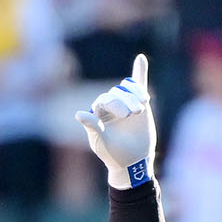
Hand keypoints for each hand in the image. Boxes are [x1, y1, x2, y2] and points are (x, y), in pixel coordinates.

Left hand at [75, 54, 156, 190]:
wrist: (133, 162)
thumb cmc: (113, 154)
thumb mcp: (101, 142)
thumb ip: (92, 126)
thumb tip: (78, 114)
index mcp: (97, 113)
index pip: (105, 99)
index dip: (115, 104)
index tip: (126, 116)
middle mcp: (110, 106)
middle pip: (118, 93)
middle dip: (127, 101)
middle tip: (135, 114)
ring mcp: (125, 103)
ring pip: (129, 89)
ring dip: (136, 94)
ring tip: (143, 105)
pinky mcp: (139, 104)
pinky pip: (138, 85)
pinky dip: (140, 72)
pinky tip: (141, 59)